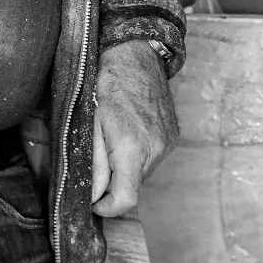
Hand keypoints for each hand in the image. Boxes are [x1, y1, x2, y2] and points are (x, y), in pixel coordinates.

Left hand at [90, 41, 178, 217]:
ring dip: (125, 168)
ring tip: (112, 139)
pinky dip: (137, 156)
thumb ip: (93, 165)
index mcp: (132, 148)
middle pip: (133, 188)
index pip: (125, 201)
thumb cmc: (106, 84)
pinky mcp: (173, 138)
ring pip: (141, 174)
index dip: (106, 208)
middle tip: (96, 159)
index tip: (92, 200)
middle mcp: (156, 149)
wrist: (136, 55)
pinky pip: (152, 159)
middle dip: (112, 184)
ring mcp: (168, 144)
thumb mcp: (90, 125)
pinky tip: (128, 132)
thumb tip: (92, 196)